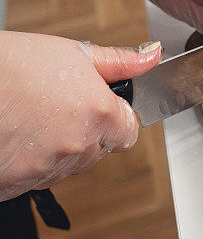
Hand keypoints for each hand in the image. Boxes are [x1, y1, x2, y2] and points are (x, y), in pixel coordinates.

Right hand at [0, 32, 161, 200]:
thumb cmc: (10, 65)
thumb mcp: (72, 53)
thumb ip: (118, 62)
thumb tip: (152, 55)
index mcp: (101, 115)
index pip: (128, 131)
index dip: (113, 116)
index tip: (95, 104)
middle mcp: (79, 146)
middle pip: (98, 149)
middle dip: (85, 131)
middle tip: (54, 106)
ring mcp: (48, 169)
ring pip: (67, 166)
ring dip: (56, 149)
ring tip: (29, 120)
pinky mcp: (17, 185)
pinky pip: (35, 179)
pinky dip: (28, 163)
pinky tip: (14, 138)